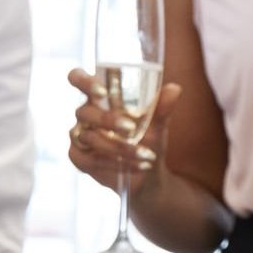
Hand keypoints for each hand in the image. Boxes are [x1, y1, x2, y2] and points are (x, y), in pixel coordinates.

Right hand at [66, 66, 180, 193]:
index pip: (77, 78)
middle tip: (131, 128)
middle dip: (108, 120)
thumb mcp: (157, 125)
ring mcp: (80, 135)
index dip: (83, 81)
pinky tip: (133, 166)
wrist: (148, 173)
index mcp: (99, 97)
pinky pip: (89, 159)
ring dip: (118, 147)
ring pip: (90, 137)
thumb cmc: (148, 140)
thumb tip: (175, 89)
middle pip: (83, 111)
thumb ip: (162, 107)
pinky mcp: (78, 157)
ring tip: (145, 154)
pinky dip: (113, 163)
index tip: (102, 91)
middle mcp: (86, 114)